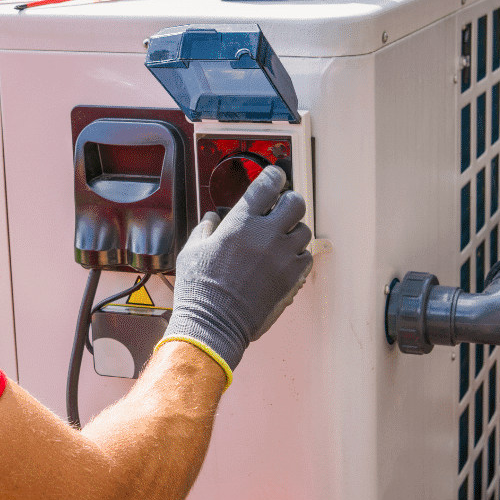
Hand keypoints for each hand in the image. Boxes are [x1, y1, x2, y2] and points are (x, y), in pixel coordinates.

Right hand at [165, 165, 312, 374]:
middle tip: (281, 208)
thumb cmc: (199, 289)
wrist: (213, 324)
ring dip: (294, 230)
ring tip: (281, 238)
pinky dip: (298, 255)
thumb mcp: (192, 251)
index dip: (274, 175)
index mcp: (241, 222)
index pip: (268, 184)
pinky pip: (306, 257)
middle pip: (296, 202)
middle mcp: (267, 235)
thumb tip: (213, 219)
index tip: (274, 176)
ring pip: (304, 230)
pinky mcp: (291, 278)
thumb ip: (206, 229)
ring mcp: (283, 257)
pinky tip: (284, 260)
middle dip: (289, 201)